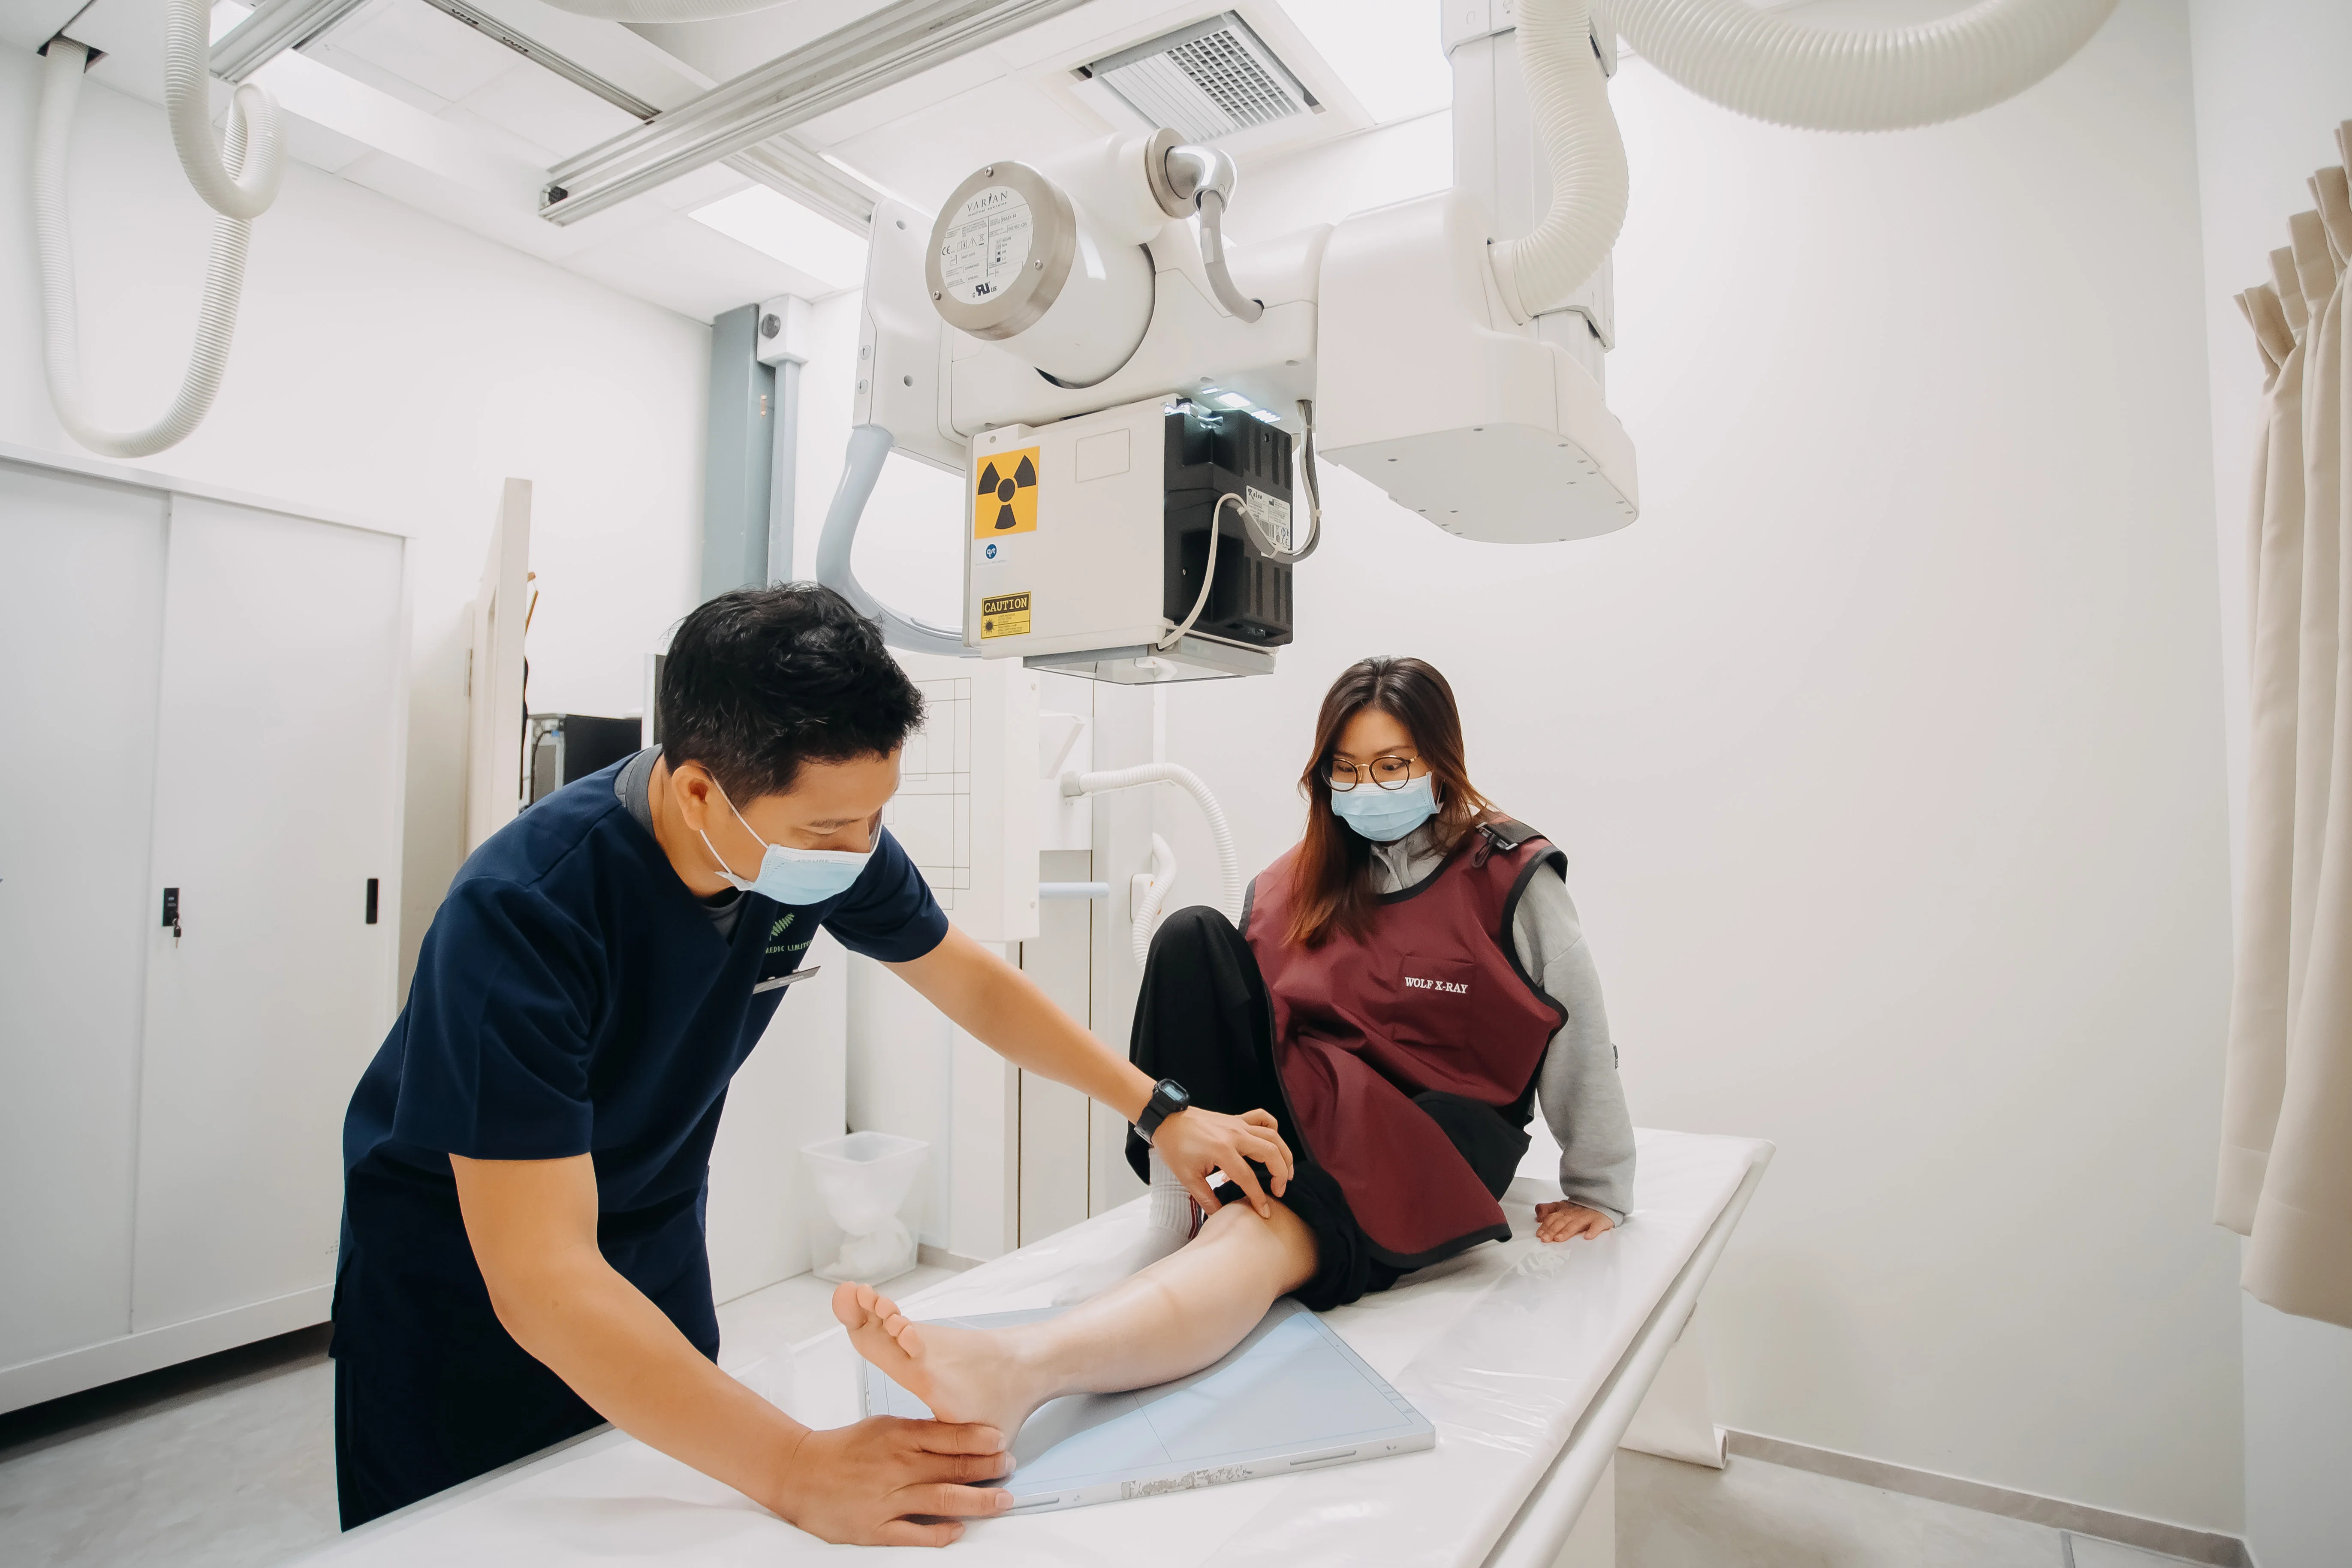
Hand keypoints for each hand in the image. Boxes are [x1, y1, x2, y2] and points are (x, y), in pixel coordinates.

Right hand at [769, 1415, 1011, 1546]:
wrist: (800, 1472)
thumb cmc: (844, 1448)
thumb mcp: (884, 1426)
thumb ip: (919, 1432)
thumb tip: (958, 1435)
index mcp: (899, 1436)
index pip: (951, 1436)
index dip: (982, 1439)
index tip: (1002, 1440)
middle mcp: (898, 1466)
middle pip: (954, 1467)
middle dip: (989, 1468)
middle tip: (1010, 1466)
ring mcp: (887, 1498)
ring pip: (942, 1499)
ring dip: (978, 1500)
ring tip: (1002, 1500)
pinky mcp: (875, 1527)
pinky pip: (914, 1532)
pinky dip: (939, 1532)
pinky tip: (958, 1529)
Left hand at [1152, 1106, 1293, 1218]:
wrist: (1166, 1120)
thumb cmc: (1174, 1147)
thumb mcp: (1187, 1177)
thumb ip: (1206, 1198)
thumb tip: (1221, 1216)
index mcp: (1222, 1151)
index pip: (1248, 1178)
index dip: (1259, 1198)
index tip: (1265, 1212)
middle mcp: (1235, 1135)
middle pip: (1270, 1153)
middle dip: (1281, 1174)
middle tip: (1279, 1192)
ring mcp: (1238, 1124)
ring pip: (1273, 1135)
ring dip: (1284, 1154)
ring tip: (1286, 1173)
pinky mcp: (1237, 1119)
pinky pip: (1262, 1118)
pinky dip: (1273, 1128)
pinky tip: (1272, 1143)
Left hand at [1535, 1201, 1613, 1243]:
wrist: (1603, 1202)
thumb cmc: (1582, 1209)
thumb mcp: (1564, 1207)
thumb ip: (1549, 1210)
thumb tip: (1537, 1216)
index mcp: (1566, 1211)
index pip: (1553, 1217)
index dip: (1545, 1226)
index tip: (1539, 1234)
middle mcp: (1575, 1213)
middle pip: (1562, 1221)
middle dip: (1552, 1230)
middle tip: (1545, 1239)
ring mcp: (1588, 1216)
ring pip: (1576, 1224)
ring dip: (1567, 1231)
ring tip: (1559, 1239)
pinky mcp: (1600, 1220)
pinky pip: (1596, 1226)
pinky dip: (1592, 1231)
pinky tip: (1587, 1237)